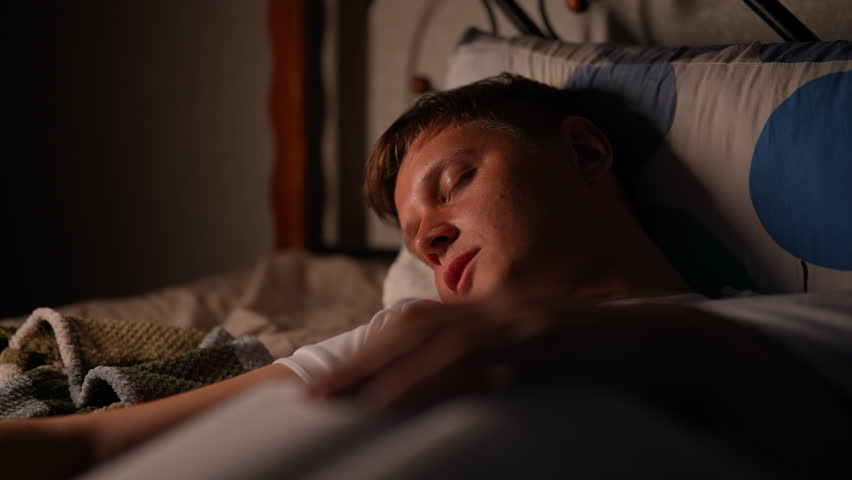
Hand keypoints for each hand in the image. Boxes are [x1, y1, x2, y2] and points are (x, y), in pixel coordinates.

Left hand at [306, 292, 603, 408]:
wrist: (682, 346)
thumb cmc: (612, 361)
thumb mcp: (546, 361)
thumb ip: (505, 368)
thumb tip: (475, 391)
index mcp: (500, 311)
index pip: (420, 326)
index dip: (372, 352)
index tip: (333, 384)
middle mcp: (503, 308)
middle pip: (412, 332)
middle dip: (358, 365)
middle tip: (310, 399)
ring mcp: (523, 321)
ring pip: (434, 343)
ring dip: (377, 374)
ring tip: (332, 405)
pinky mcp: (546, 340)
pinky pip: (478, 360)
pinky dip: (431, 380)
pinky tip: (396, 403)